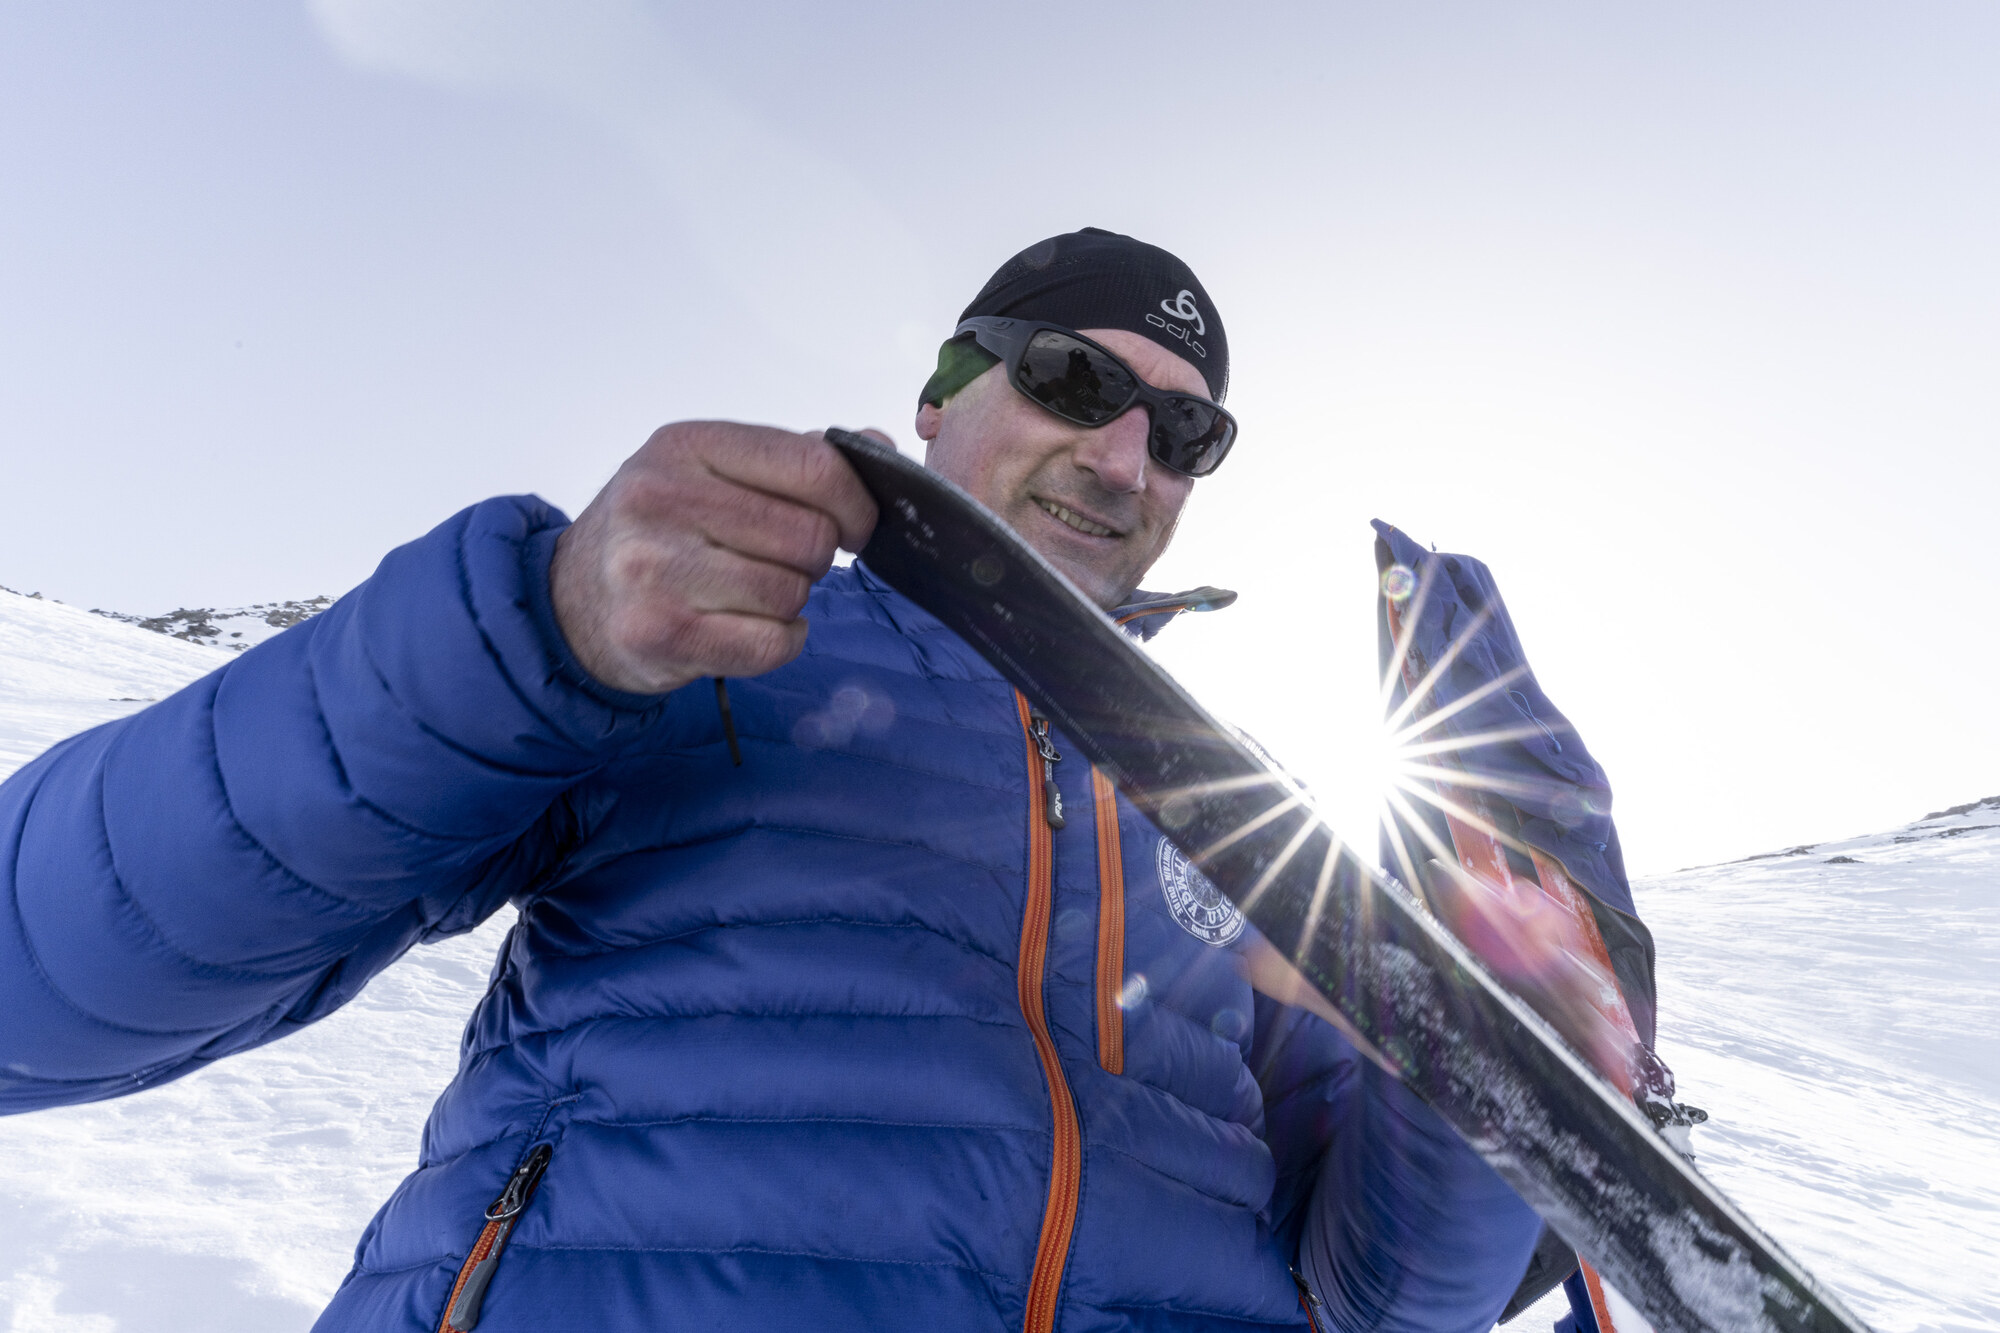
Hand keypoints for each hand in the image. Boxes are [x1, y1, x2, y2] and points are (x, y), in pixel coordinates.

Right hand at [549, 421, 879, 693]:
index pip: (814, 466)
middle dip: (816, 557)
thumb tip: (881, 445)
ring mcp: (652, 568)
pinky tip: (751, 627)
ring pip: (792, 592)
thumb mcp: (711, 472)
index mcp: (685, 445)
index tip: (856, 523)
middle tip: (784, 561)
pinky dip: (780, 640)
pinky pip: (771, 642)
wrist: (575, 600)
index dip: (856, 502)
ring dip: (791, 600)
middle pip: (810, 536)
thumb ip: (796, 459)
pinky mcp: (658, 632)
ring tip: (750, 591)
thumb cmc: (661, 530)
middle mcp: (660, 499)